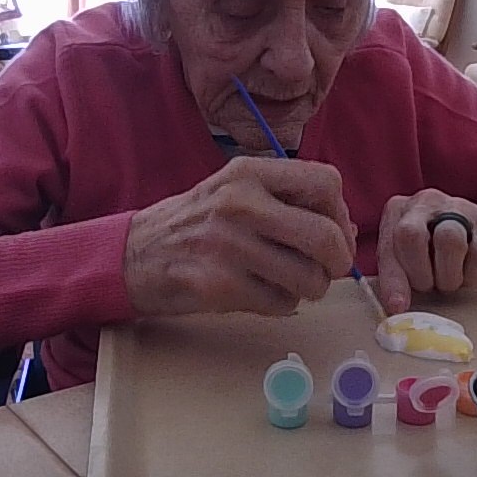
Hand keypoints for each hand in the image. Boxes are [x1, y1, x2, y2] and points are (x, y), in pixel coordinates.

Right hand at [124, 157, 355, 316]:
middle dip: (338, 261)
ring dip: (309, 288)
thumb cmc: (194, 223)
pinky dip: (281, 305)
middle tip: (327, 270)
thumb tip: (345, 229)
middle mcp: (240, 203)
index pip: (327, 182)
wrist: (131, 254)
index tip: (333, 230)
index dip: (341, 213)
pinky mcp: (220, 284)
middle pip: (326, 235)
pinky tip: (259, 293)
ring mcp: (229, 245)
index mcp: (249, 172)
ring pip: (309, 277)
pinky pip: (281, 303)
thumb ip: (286, 199)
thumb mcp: (235, 191)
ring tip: (289, 282)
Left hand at [376, 189, 476, 314]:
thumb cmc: (427, 248)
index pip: (390, 244)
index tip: (398, 306)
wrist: (468, 231)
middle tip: (429, 285)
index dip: (394, 279)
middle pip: (413, 235)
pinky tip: (467, 272)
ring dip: (448, 276)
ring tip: (448, 281)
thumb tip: (397, 306)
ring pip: (449, 240)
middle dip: (421, 273)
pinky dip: (473, 273)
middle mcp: (425, 202)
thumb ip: (395, 277)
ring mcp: (458, 208)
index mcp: (397, 209)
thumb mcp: (403, 258)